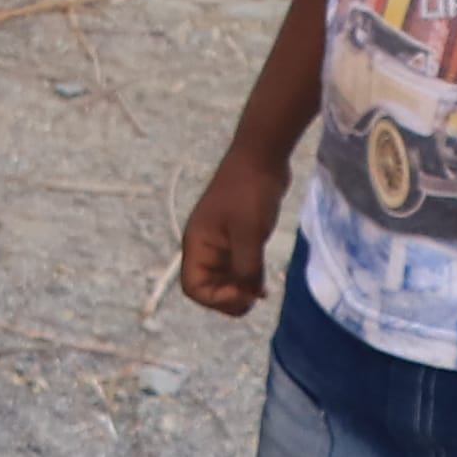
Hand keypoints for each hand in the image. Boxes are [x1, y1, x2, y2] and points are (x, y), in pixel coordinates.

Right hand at [174, 140, 290, 316]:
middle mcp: (205, 247)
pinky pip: (237, 268)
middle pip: (207, 288)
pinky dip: (247, 279)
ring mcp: (221, 242)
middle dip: (228, 299)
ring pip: (223, 280)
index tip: (243, 293)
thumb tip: (249, 295)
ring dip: (239, 291)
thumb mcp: (249, 234)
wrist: (262, 158)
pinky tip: (263, 285)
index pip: (193, 287)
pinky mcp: (237, 237)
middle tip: (254, 298)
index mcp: (198, 244)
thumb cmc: (250, 193)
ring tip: (260, 294)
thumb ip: (246, 268)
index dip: (216, 299)